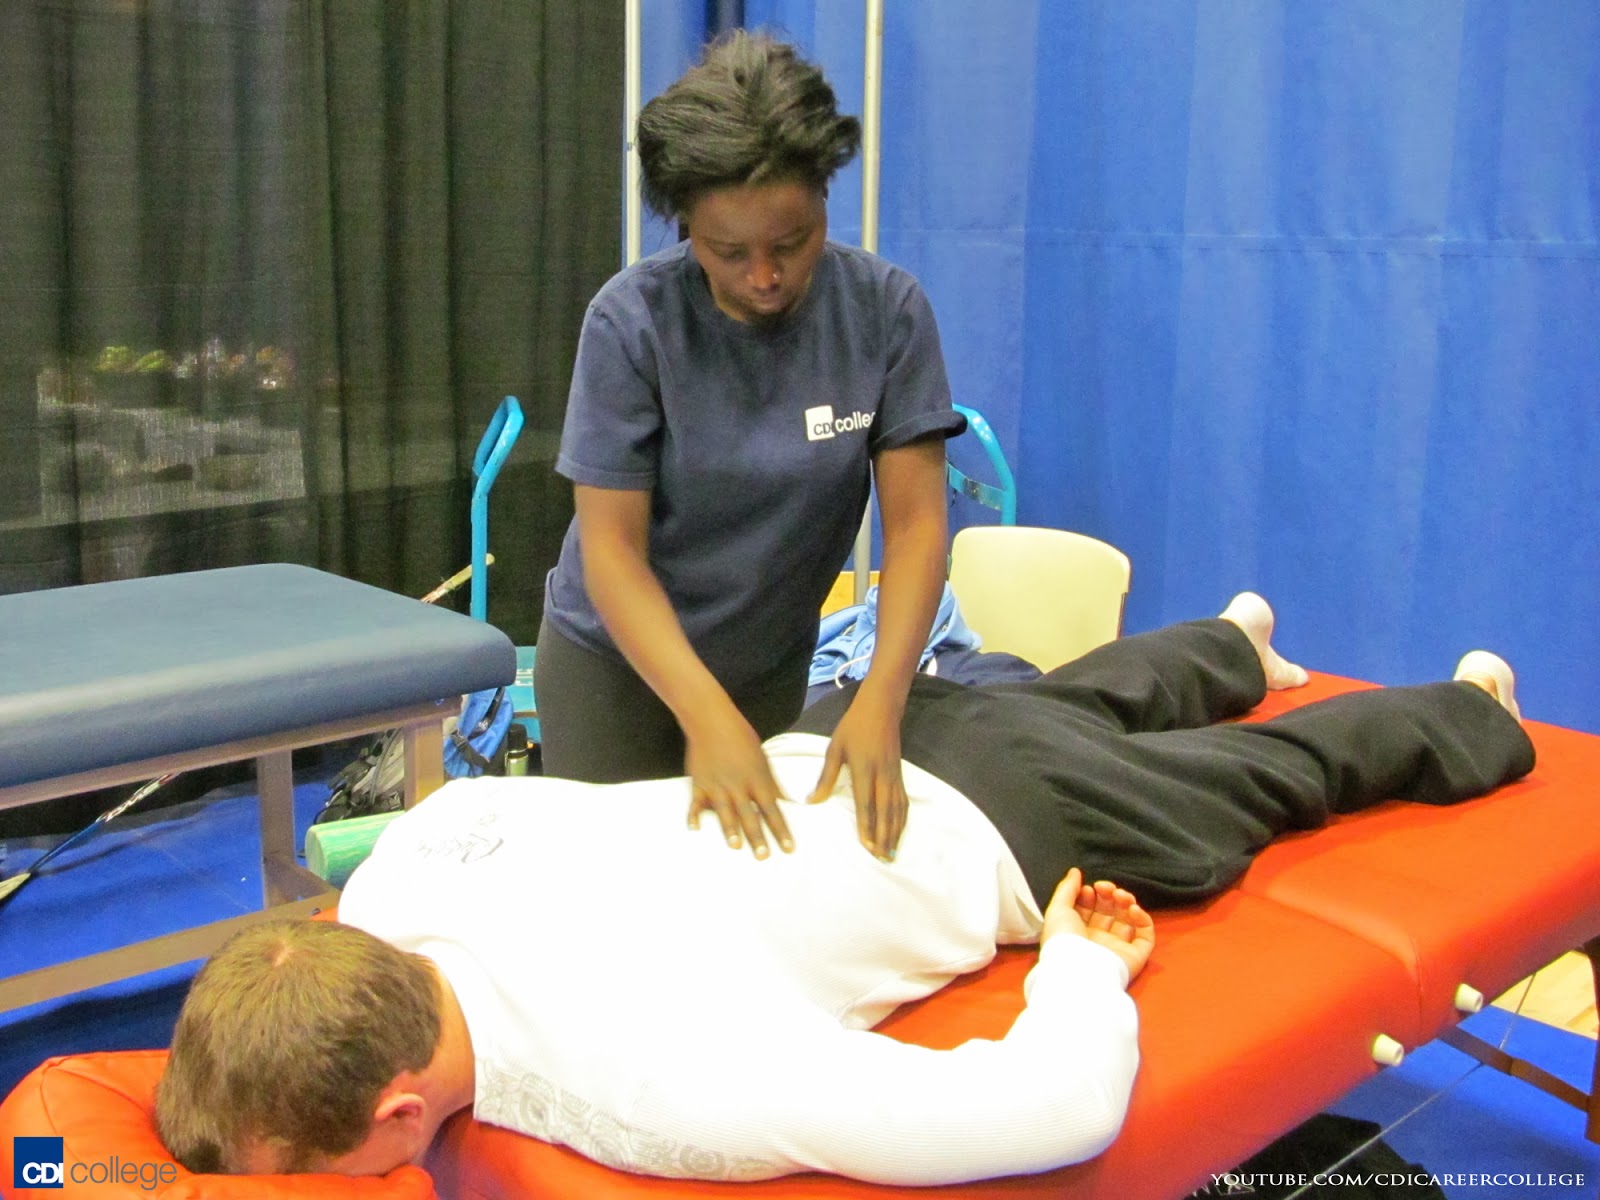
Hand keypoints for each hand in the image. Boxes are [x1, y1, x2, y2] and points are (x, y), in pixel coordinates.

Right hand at [684, 711, 793, 859]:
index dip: (781, 830)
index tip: (789, 848)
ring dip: (730, 828)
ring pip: (725, 810)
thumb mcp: (763, 760)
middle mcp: (739, 785)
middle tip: (763, 856)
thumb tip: (787, 803)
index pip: (773, 809)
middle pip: (750, 814)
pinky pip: (696, 802)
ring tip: (735, 846)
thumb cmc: (742, 739)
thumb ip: (772, 784)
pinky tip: (694, 828)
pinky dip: (694, 815)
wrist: (712, 721)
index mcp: (757, 779)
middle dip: (757, 836)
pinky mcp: (699, 783)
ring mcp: (717, 784)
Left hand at [807, 690, 907, 861]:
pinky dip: (902, 819)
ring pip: (897, 809)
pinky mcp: (900, 774)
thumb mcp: (835, 748)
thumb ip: (826, 776)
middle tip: (881, 858)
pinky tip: (899, 832)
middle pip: (885, 811)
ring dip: (895, 833)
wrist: (881, 708)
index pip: (866, 802)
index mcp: (864, 768)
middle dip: (884, 836)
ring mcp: (894, 775)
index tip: (866, 846)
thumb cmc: (853, 727)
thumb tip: (812, 800)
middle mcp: (882, 775)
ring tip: (891, 853)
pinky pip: (903, 801)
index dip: (867, 825)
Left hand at [1041, 867, 1155, 980]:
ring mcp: (1116, 948)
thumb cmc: (1064, 941)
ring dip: (1127, 902)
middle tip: (1107, 889)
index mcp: (1076, 933)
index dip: (1090, 895)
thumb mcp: (1057, 909)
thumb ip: (1067, 888)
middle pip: (1109, 912)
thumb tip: (1075, 872)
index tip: (1089, 889)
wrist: (1078, 971)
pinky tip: (1134, 909)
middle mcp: (1097, 940)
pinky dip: (1143, 919)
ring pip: (1128, 920)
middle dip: (1110, 895)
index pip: (1088, 909)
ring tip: (1121, 896)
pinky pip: (1145, 936)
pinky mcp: (1135, 956)